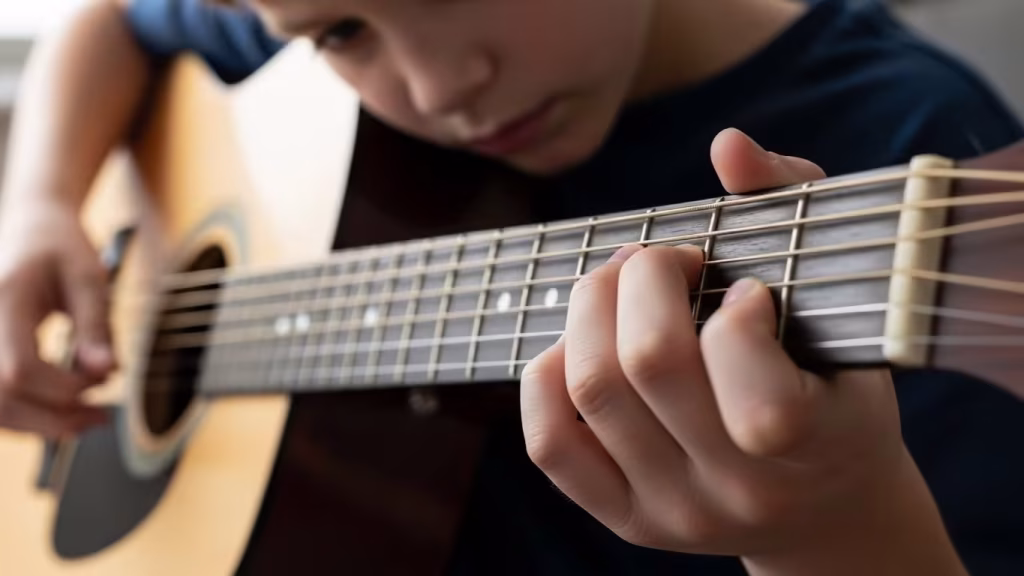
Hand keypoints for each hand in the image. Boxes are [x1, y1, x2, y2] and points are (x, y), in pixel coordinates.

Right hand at [0, 201, 111, 436]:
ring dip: (40, 423)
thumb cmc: (61, 247)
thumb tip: (107, 372)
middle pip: (0, 397)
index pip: (19, 368)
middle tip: (100, 415)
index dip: (62, 389)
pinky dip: (25, 413)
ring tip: (87, 416)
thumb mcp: (89, 278)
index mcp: (4, 299)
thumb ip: (96, 327)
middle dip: (54, 417)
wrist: (30, 226)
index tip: (102, 382)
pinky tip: (60, 409)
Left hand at [521, 129, 965, 573]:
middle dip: (642, 278)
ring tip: (619, 284)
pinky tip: (580, 341)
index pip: (762, 403)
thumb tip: (728, 144)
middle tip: (661, 260)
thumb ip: (794, 208)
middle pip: (648, 364)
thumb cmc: (832, 387)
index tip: (748, 292)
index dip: (738, 319)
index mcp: (816, 446)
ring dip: (591, 307)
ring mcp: (675, 511)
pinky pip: (551, 443)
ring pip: (592, 390)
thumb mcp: (842, 306)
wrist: (819, 504)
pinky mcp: (624, 518)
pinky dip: (546, 374)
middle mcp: (740, 491)